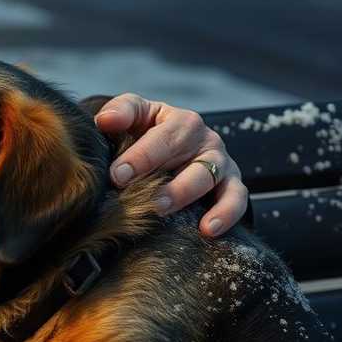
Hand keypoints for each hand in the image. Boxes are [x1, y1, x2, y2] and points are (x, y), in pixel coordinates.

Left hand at [94, 94, 247, 237]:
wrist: (171, 149)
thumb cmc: (150, 131)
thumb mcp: (137, 114)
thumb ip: (122, 111)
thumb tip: (105, 120)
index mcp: (182, 122)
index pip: (162, 138)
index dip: (140, 157)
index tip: (118, 176)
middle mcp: (206, 141)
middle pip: (188, 160)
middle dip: (166, 182)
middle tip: (146, 200)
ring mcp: (221, 164)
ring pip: (210, 179)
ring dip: (187, 195)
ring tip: (163, 210)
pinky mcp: (232, 185)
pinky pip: (236, 200)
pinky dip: (226, 214)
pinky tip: (208, 230)